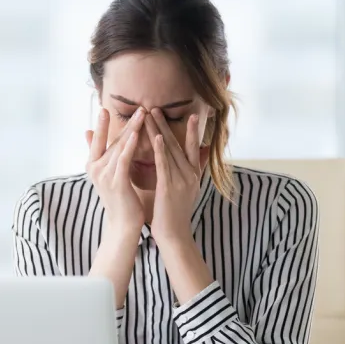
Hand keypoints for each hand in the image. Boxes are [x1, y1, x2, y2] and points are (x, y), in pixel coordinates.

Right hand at [85, 107, 145, 235]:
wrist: (123, 224)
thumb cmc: (119, 198)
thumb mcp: (106, 173)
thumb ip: (99, 153)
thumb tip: (86, 132)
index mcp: (93, 165)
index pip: (97, 140)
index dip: (101, 124)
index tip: (104, 108)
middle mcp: (95, 169)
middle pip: (111, 140)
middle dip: (125, 123)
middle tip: (137, 106)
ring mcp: (105, 175)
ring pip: (119, 147)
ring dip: (131, 129)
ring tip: (142, 114)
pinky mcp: (117, 182)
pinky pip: (124, 160)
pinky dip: (129, 146)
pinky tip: (136, 135)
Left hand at [145, 109, 201, 245]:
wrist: (174, 236)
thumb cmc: (174, 214)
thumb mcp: (185, 192)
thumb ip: (187, 174)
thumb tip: (193, 161)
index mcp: (193, 176)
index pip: (193, 148)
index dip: (192, 132)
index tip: (192, 115)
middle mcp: (190, 175)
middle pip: (179, 144)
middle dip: (167, 125)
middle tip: (157, 107)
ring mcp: (181, 180)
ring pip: (170, 150)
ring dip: (159, 131)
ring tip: (150, 114)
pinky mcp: (169, 187)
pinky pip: (164, 164)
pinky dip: (160, 150)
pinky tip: (156, 137)